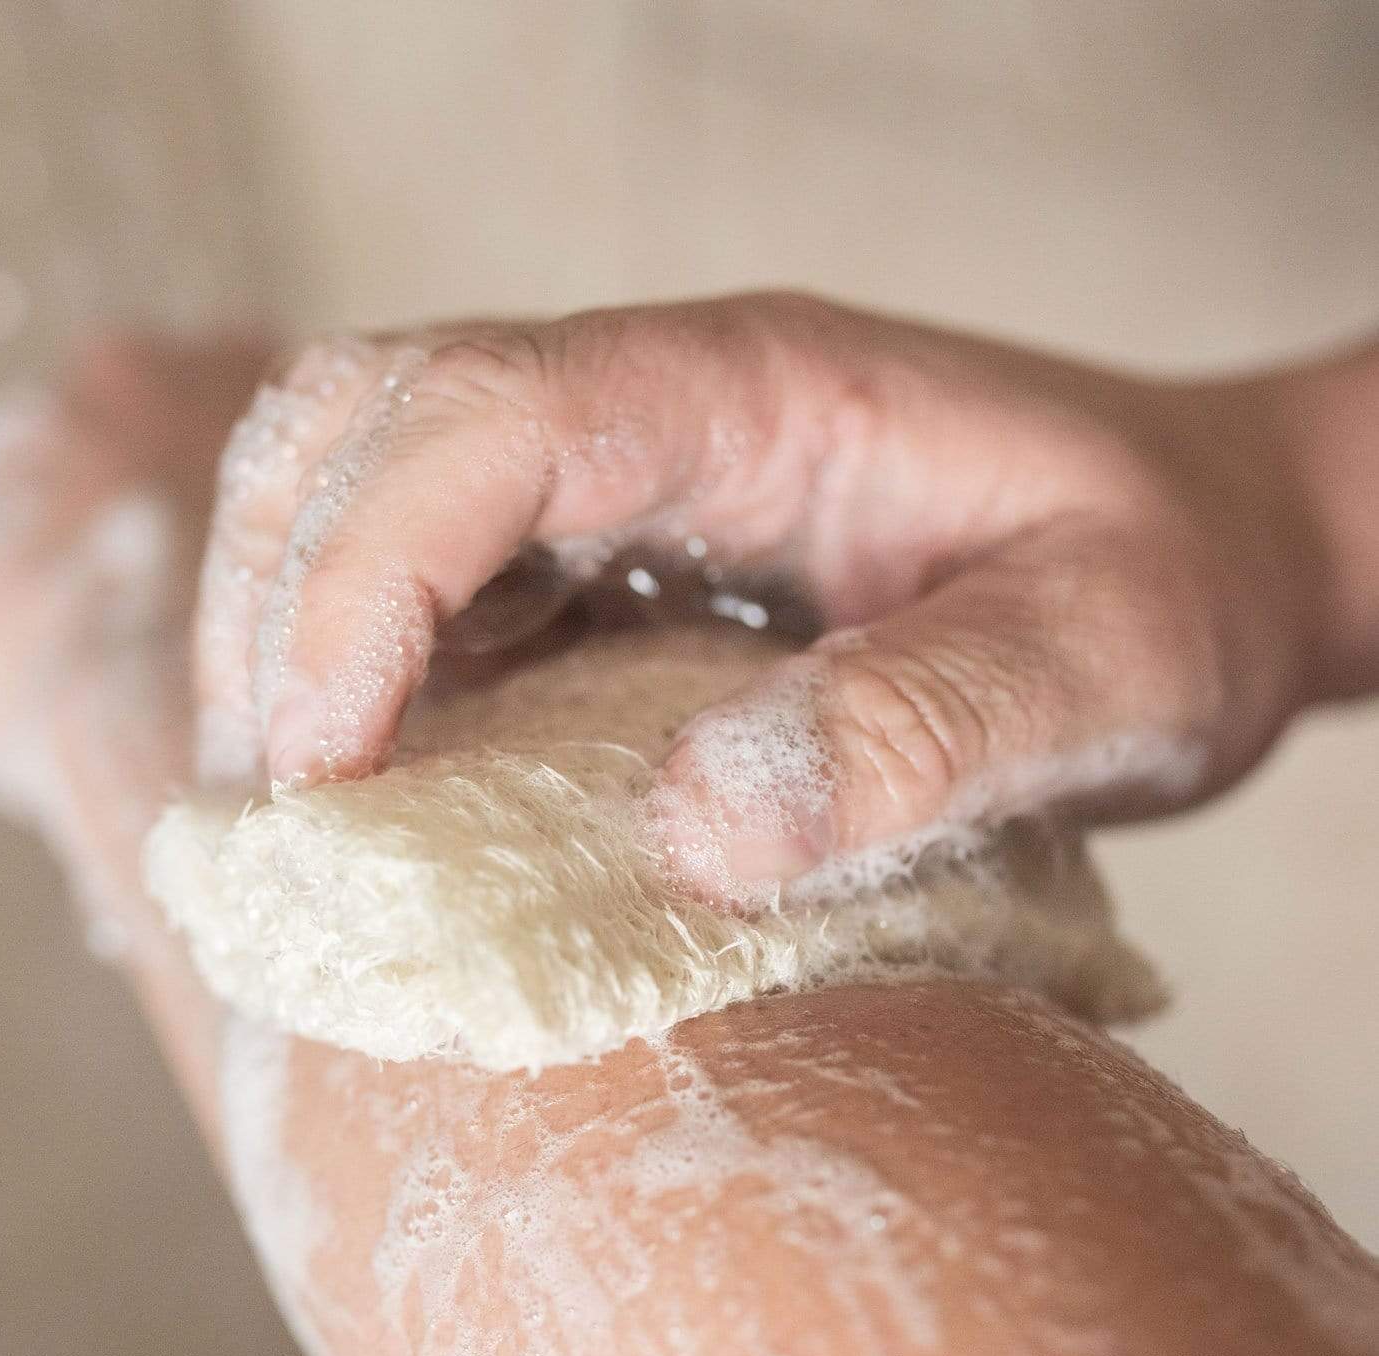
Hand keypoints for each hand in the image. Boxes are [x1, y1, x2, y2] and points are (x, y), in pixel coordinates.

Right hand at [192, 293, 1374, 895]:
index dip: (365, 579)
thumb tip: (693, 835)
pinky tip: (380, 783)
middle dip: (278, 594)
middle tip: (277, 800)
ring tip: (292, 800)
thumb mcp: (1101, 664)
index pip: (484, 420)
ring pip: (370, 480)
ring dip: (293, 626)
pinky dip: (371, 671)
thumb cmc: (1169, 586)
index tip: (327, 765)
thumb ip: (922, 731)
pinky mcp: (624, 553)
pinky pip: (446, 578)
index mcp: (752, 388)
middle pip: (371, 419)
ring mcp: (631, 475)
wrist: (1210, 550)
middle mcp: (659, 404)